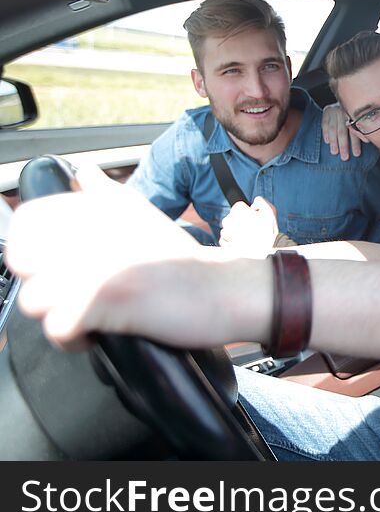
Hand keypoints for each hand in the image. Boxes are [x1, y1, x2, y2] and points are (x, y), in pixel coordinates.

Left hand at [6, 164, 271, 350]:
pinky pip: (57, 327)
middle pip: (21, 260)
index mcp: (96, 209)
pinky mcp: (104, 299)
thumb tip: (85, 172)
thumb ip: (108, 195)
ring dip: (56, 315)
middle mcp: (91, 230)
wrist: (224, 289)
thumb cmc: (185, 263)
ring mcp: (95, 264)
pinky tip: (97, 334)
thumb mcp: (145, 216)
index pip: (25, 221)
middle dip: (41, 282)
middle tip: (72, 294)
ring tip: (87, 317)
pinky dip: (74, 339)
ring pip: (32, 299)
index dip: (30, 249)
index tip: (55, 267)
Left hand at [219, 196, 279, 257]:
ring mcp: (226, 233)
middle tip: (252, 229)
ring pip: (228, 228)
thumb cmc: (268, 234)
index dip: (248, 211)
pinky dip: (231, 241)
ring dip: (235, 231)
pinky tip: (241, 244)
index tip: (254, 218)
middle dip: (240, 221)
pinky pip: (225, 239)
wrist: (263, 255)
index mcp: (238, 211)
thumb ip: (260, 201)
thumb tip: (252, 204)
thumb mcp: (271, 211)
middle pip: (232, 216)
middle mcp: (228, 220)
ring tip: (247, 238)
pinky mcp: (224, 244)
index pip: (239, 205)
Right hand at [321, 102, 361, 160]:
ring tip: (334, 152)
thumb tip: (368, 141)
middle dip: (344, 145)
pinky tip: (327, 141)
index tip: (356, 154)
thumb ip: (362, 130)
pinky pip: (325, 123)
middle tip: (345, 157)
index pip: (355, 131)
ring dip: (333, 141)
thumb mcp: (360, 120)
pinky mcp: (327, 111)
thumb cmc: (355, 116)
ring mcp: (335, 110)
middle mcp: (345, 111)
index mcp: (355, 115)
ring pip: (333, 128)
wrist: (346, 101)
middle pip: (343, 131)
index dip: (355, 144)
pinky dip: (325, 133)